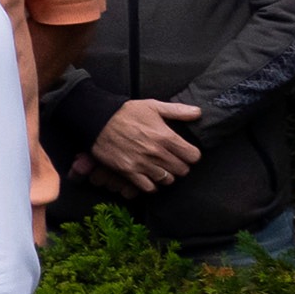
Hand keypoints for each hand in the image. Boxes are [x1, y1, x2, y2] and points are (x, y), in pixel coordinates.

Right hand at [88, 96, 204, 193]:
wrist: (96, 120)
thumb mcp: (152, 106)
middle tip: (171, 160)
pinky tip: (148, 176)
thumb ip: (177, 110)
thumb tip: (198, 112)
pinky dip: (151, 184)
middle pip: (182, 170)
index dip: (191, 155)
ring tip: (160, 168)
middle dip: (179, 165)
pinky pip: (149, 187)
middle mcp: (156, 152)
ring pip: (167, 180)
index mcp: (165, 136)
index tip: (184, 152)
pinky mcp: (128, 171)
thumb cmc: (124, 112)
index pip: (193, 156)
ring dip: (166, 175)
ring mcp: (142, 163)